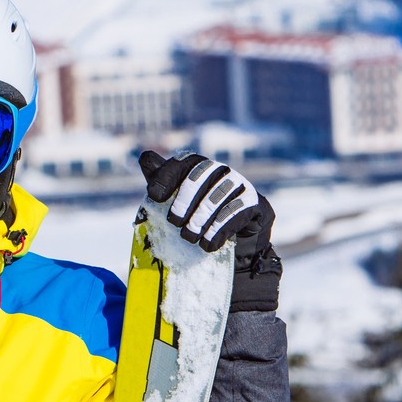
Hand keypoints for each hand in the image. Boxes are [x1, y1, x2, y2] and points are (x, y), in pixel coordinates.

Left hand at [138, 152, 280, 310]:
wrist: (237, 242)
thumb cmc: (201, 218)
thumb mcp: (178, 201)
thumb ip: (163, 180)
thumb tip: (145, 156)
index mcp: (202, 166)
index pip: (184, 161)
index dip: (167, 175)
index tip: (153, 195)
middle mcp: (223, 171)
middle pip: (202, 175)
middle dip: (184, 199)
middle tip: (174, 223)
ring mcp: (241, 185)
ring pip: (219, 195)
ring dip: (201, 218)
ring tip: (189, 237)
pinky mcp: (257, 203)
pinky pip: (237, 211)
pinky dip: (220, 229)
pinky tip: (209, 244)